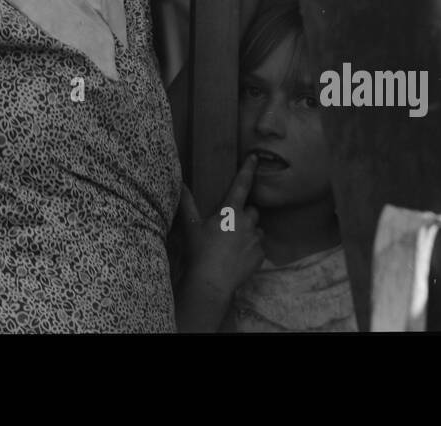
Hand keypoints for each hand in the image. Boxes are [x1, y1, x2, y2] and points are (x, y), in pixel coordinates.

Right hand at [176, 154, 265, 304]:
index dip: (248, 169)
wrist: (212, 283)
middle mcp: (247, 222)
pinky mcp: (261, 255)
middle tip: (229, 225)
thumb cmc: (199, 252)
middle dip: (244, 214)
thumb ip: (186, 202)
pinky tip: (237, 257)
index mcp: (230, 211)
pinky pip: (259, 247)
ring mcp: (255, 239)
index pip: (242, 184)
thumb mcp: (190, 226)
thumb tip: (179, 183)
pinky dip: (251, 249)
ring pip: (256, 229)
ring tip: (232, 243)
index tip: (255, 157)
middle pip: (252, 210)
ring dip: (248, 232)